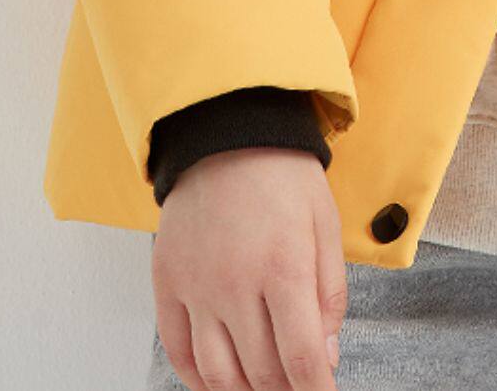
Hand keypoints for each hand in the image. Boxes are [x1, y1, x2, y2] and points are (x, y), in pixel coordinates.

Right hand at [153, 148, 346, 390]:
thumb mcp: (325, 223)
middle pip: (261, 372)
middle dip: (286, 390)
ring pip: (218, 374)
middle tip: (298, 384)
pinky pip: (178, 352)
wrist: (226, 131)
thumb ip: (329, 294)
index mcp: (283, 267)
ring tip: (263, 386)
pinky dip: (197, 379)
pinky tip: (217, 381)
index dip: (317, 390)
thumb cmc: (281, 173)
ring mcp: (196, 287)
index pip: (301, 358)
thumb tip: (327, 355)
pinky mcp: (167, 283)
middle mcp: (235, 284)